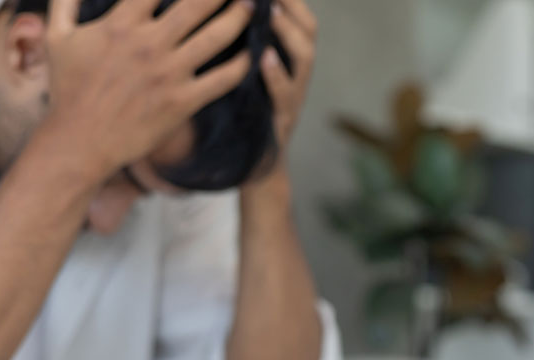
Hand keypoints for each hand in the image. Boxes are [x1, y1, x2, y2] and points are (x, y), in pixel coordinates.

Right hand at [41, 0, 255, 184]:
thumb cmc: (68, 88)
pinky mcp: (183, 102)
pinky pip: (222, 79)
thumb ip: (65, 0)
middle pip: (197, 2)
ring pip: (217, 37)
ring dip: (239, 17)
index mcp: (121, 23)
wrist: (80, 141)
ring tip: (252, 6)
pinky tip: (252, 53)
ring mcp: (169, 73)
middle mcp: (150, 43)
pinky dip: (242, 64)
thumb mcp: (58, 37)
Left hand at [255, 0, 317, 174]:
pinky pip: (285, 96)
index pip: (298, 18)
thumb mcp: (241, 76)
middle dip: (294, 6)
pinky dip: (277, 76)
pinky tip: (264, 59)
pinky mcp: (282, 122)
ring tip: (272, 14)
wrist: (250, 170)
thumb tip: (224, 17)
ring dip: (289, 34)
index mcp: (287, 61)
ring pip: (305, 59)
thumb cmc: (241, 117)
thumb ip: (240, 47)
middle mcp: (297, 76)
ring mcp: (293, 99)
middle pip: (309, 31)